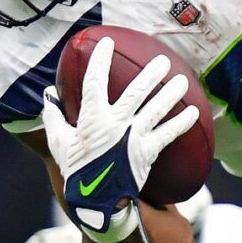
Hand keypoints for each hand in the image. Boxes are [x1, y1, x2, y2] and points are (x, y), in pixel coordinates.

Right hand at [40, 37, 198, 237]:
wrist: (96, 200)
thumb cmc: (77, 170)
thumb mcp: (58, 143)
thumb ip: (54, 118)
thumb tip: (48, 95)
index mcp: (91, 118)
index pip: (95, 81)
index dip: (101, 60)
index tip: (107, 42)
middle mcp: (115, 124)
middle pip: (136, 92)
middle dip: (150, 73)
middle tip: (162, 60)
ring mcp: (133, 137)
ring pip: (156, 110)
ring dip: (170, 94)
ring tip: (183, 80)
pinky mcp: (147, 152)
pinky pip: (168, 134)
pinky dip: (181, 123)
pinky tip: (193, 113)